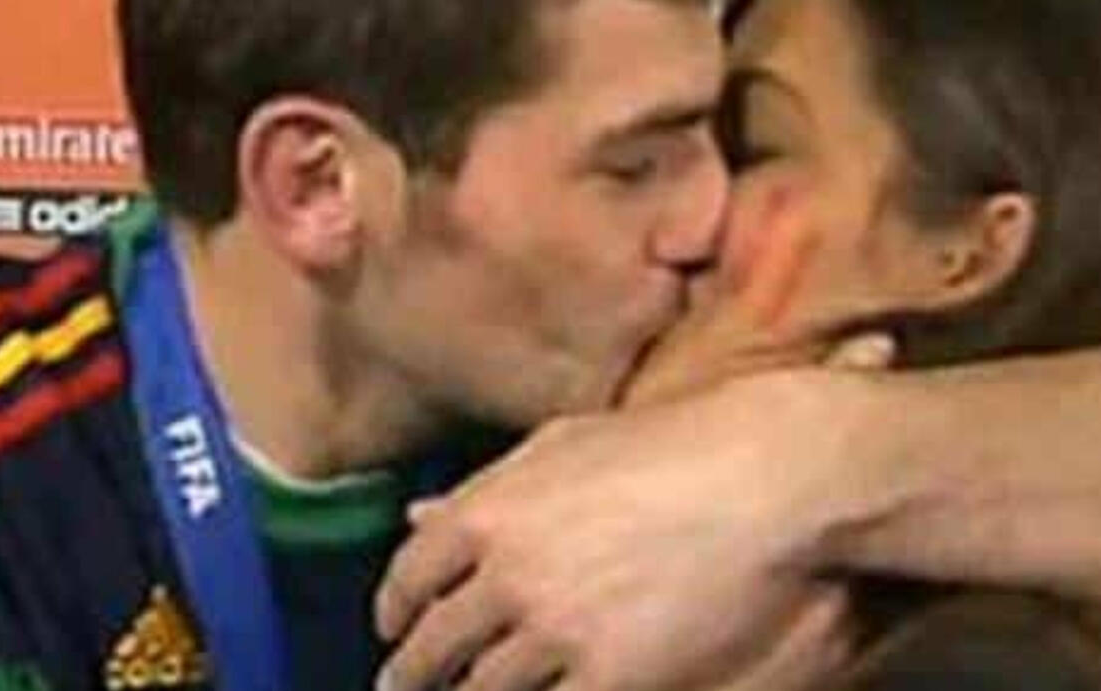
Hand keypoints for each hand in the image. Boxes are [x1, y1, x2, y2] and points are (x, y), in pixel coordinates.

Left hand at [376, 372, 877, 689]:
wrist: (767, 477)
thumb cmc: (672, 446)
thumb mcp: (564, 445)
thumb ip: (485, 487)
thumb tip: (417, 516)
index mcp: (486, 511)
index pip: (407, 579)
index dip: (393, 613)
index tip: (394, 631)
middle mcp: (505, 576)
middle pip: (432, 649)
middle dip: (410, 676)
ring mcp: (555, 631)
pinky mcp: (611, 679)